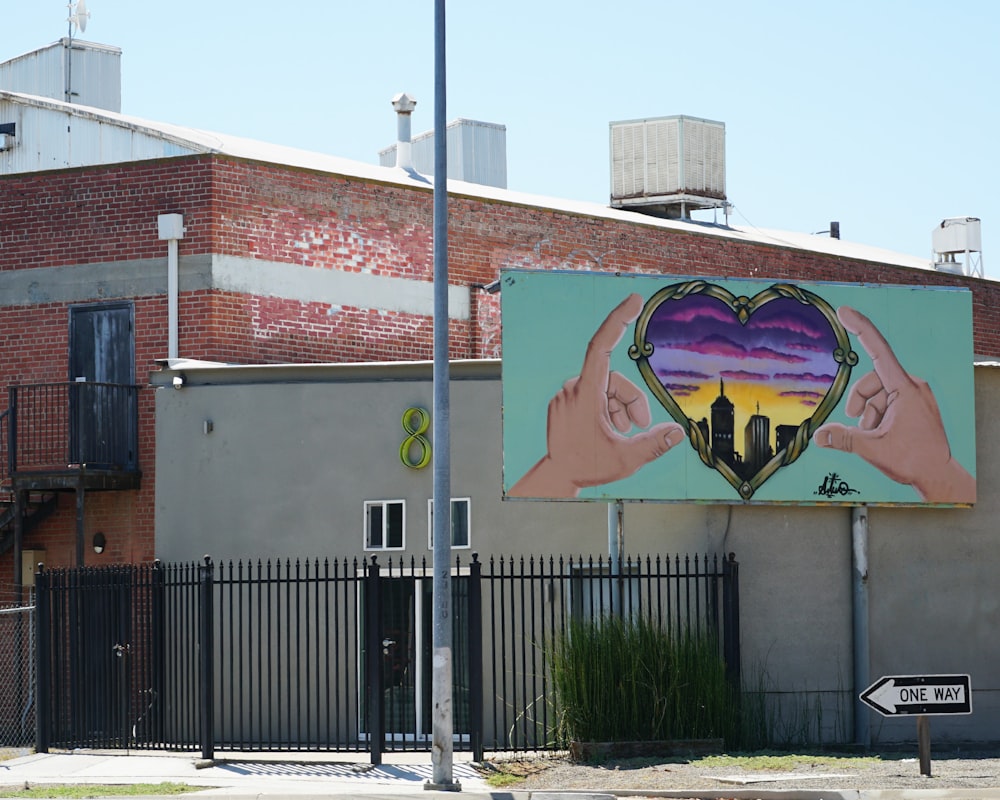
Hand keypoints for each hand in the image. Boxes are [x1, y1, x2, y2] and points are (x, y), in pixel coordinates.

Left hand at [509, 294, 685, 497]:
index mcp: (585, 393)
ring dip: (620, 408)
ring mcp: (567, 394)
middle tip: (639, 427)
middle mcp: (573, 388)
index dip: (618, 320)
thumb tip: (677, 432)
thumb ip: (654, 444)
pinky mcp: (566, 402)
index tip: (634, 300)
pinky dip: (607, 409)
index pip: (602, 346)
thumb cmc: (586, 466)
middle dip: (632, 401)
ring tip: (620, 433)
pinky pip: (593, 395)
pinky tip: (608, 430)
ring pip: (606, 388)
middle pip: (615, 380)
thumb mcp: (626, 459)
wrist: (557, 476)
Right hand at [812, 306, 973, 502]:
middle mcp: (913, 387)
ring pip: (879, 393)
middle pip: (872, 381)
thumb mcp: (872, 448)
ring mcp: (916, 396)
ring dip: (869, 412)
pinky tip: (882, 434)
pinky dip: (879, 415)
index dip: (860, 328)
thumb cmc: (914, 460)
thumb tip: (818, 435)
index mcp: (905, 389)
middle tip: (857, 423)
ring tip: (874, 434)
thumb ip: (843, 438)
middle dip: (860, 401)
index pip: (878, 351)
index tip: (845, 312)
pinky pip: (889, 401)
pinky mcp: (916, 405)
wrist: (939, 476)